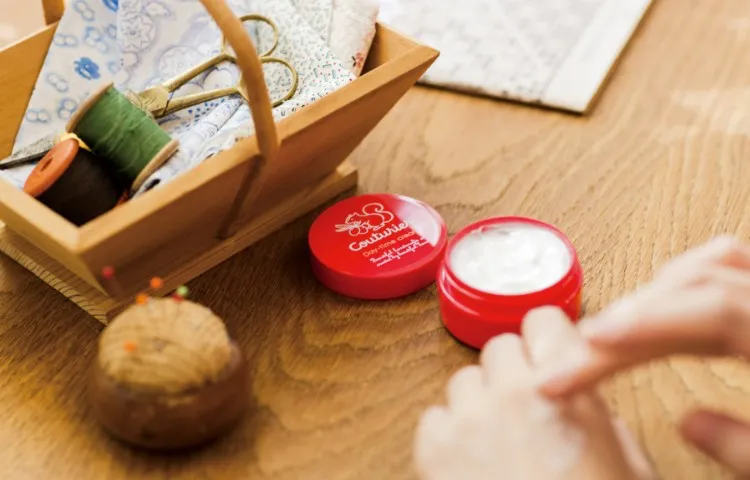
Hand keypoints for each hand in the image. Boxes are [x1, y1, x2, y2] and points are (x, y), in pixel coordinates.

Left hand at [414, 307, 652, 479]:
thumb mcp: (628, 467)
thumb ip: (600, 418)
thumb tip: (579, 399)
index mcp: (566, 390)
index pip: (542, 319)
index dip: (546, 338)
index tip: (548, 355)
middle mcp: (512, 394)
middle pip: (499, 347)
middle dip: (513, 372)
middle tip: (527, 408)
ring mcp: (467, 420)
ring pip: (463, 380)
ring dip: (479, 401)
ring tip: (497, 441)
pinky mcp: (433, 450)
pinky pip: (434, 417)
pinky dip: (449, 433)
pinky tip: (470, 462)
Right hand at [537, 236, 749, 475]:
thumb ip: (744, 448)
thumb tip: (689, 423)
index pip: (713, 311)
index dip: (644, 323)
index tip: (588, 346)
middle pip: (693, 286)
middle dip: (623, 317)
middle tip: (571, 356)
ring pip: (704, 268)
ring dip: (646, 296)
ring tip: (599, 332)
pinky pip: (721, 268)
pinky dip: (678, 282)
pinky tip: (651, 304)